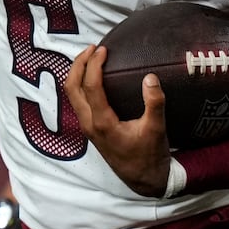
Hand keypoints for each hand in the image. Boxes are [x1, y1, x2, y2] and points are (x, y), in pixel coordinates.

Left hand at [63, 45, 170, 197]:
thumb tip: (150, 77)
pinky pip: (78, 101)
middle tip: (93, 48)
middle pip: (71, 87)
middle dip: (78, 64)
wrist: (143, 180)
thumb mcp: (157, 129)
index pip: (90, 86)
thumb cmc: (150, 156)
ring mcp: (88, 127)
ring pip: (72, 95)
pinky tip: (95, 77)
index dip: (94, 64)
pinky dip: (81, 84)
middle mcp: (89, 124)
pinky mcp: (91, 129)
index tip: (103, 49)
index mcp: (102, 123)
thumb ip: (154, 103)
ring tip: (91, 57)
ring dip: (78, 73)